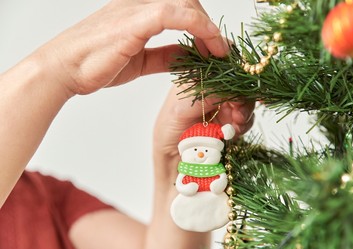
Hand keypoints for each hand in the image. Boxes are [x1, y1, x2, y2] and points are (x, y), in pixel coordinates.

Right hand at [33, 0, 228, 96]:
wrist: (65, 69)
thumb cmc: (94, 65)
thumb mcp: (140, 61)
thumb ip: (164, 56)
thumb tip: (186, 58)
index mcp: (140, 11)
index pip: (181, 8)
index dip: (202, 26)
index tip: (215, 49)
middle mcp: (140, 3)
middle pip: (187, 1)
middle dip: (209, 25)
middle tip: (220, 51)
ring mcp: (137, 8)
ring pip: (185, 3)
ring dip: (208, 27)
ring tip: (219, 51)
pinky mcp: (135, 20)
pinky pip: (174, 13)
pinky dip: (198, 26)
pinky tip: (210, 43)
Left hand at [153, 84, 254, 158]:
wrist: (173, 156)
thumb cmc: (169, 130)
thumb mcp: (180, 111)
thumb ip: (202, 97)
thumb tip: (224, 87)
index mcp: (196, 79)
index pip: (220, 69)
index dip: (232, 77)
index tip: (236, 91)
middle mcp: (212, 89)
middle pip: (237, 84)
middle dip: (242, 98)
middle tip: (239, 114)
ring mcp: (223, 104)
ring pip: (245, 100)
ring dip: (245, 112)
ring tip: (237, 125)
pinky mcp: (231, 119)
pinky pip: (246, 117)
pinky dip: (245, 124)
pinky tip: (236, 131)